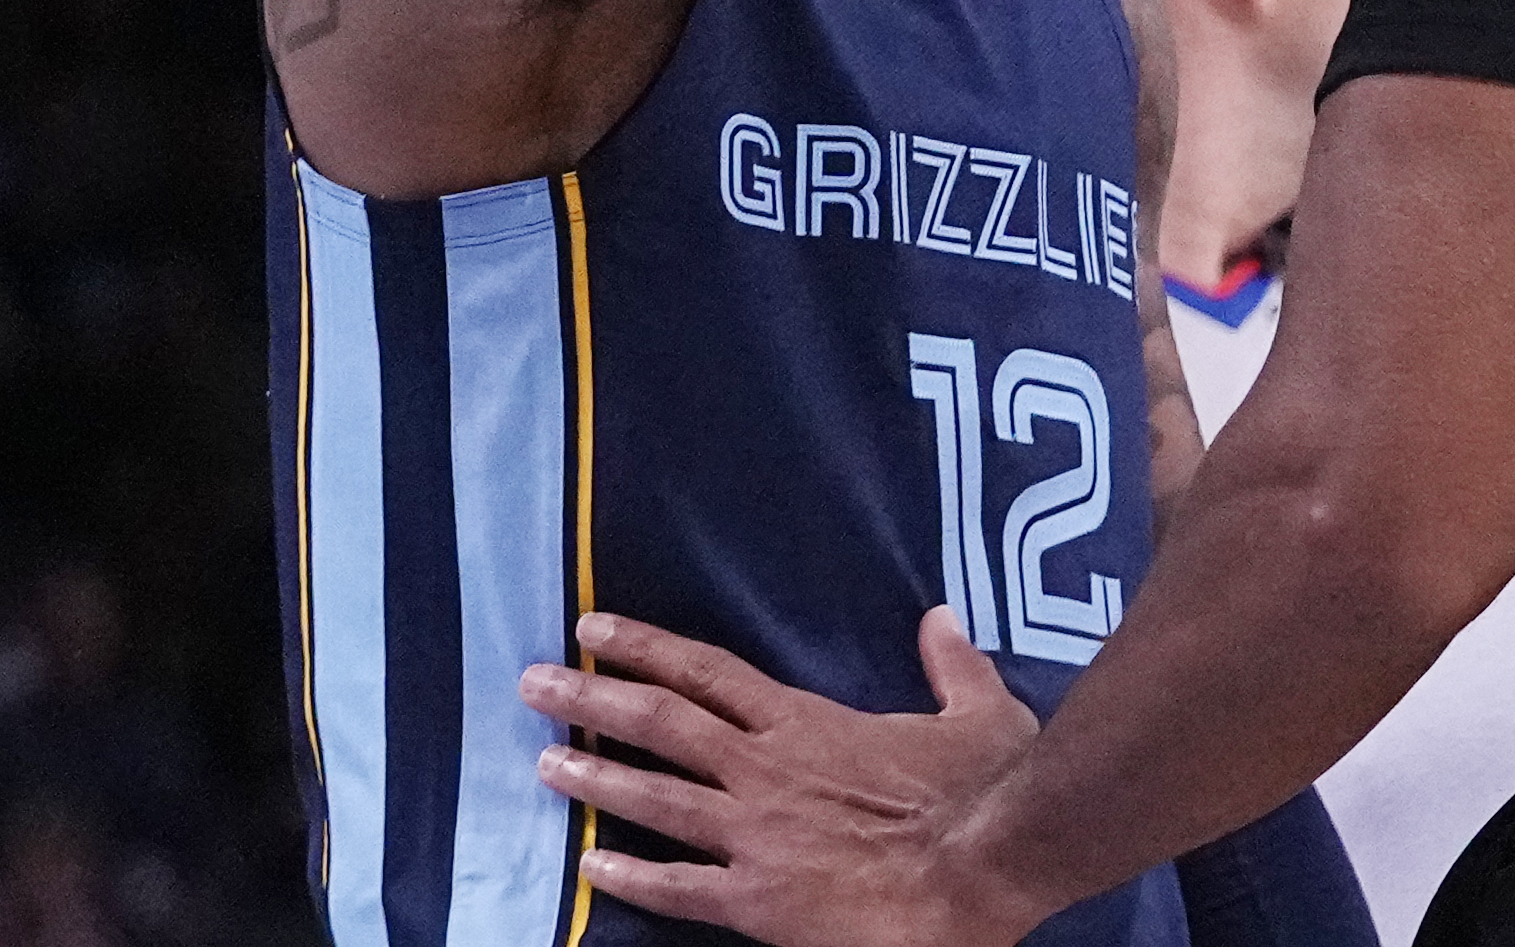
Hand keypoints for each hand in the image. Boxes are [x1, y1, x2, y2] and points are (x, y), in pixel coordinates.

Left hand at [523, 607, 1045, 946]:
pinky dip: (632, 878)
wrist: (982, 864)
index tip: (592, 629)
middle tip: (532, 684)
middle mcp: (765, 767)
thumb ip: (951, 664)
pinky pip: (680, 887)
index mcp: (807, 721)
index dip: (645, 648)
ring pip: (656, 798)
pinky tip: (591, 870)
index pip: (708, 672)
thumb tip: (941, 617)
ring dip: (595, 779)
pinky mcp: (758, 898)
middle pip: (662, 722)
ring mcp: (755, 833)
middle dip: (591, 699)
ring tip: (543, 764)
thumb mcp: (978, 710)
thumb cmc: (981, 788)